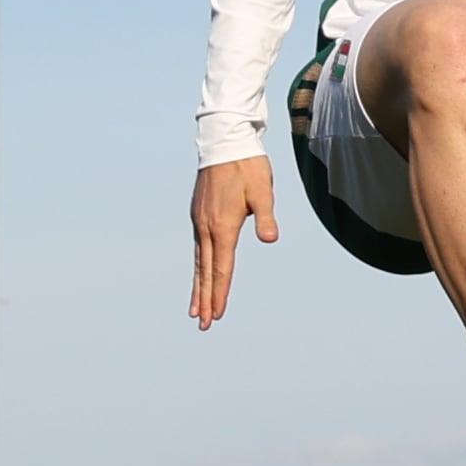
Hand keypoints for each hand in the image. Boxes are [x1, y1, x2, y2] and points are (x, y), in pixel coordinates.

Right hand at [189, 157, 273, 327]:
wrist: (224, 142)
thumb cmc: (247, 167)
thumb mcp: (262, 191)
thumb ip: (265, 217)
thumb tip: (270, 239)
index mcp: (222, 227)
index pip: (222, 268)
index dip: (220, 293)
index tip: (217, 315)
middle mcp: (206, 228)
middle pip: (205, 271)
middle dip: (204, 299)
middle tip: (202, 323)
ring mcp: (199, 222)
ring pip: (198, 262)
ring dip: (197, 287)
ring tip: (194, 308)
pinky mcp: (198, 215)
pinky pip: (197, 249)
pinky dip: (197, 267)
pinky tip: (199, 274)